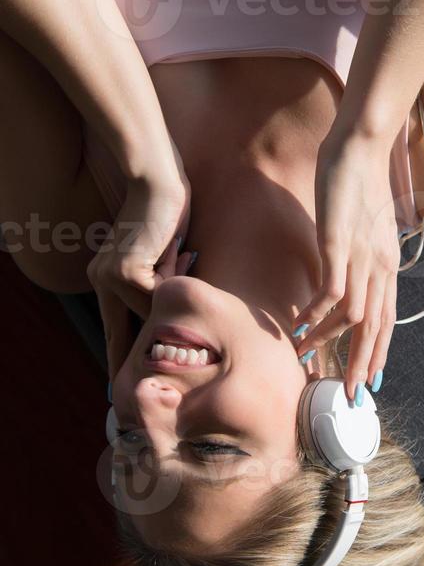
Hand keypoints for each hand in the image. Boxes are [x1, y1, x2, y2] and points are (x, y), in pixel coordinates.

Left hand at [87, 167, 194, 381]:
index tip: (119, 385)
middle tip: (136, 386)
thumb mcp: (162, 257)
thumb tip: (170, 316)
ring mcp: (110, 275)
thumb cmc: (167, 212)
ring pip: (149, 310)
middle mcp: (101, 279)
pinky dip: (173, 284)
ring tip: (181, 274)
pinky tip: (179, 255)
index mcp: (105, 277)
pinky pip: (157, 295)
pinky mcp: (126, 269)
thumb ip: (160, 284)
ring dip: (171, 298)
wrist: (157, 180)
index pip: (114, 327)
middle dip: (135, 355)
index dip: (117, 356)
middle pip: (128, 326)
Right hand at [293, 129, 400, 401]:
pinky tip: (302, 323)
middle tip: (349, 395)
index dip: (378, 353)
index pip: (387, 321)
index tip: (369, 381)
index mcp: (388, 266)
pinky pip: (332, 290)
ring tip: (305, 354)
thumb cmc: (359, 184)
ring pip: (355, 316)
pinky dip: (317, 312)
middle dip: (362, 365)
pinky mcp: (340, 243)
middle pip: (375, 328)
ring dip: (329, 340)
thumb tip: (344, 276)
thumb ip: (358, 256)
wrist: (362, 146)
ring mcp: (362, 256)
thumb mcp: (364, 228)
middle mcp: (381, 267)